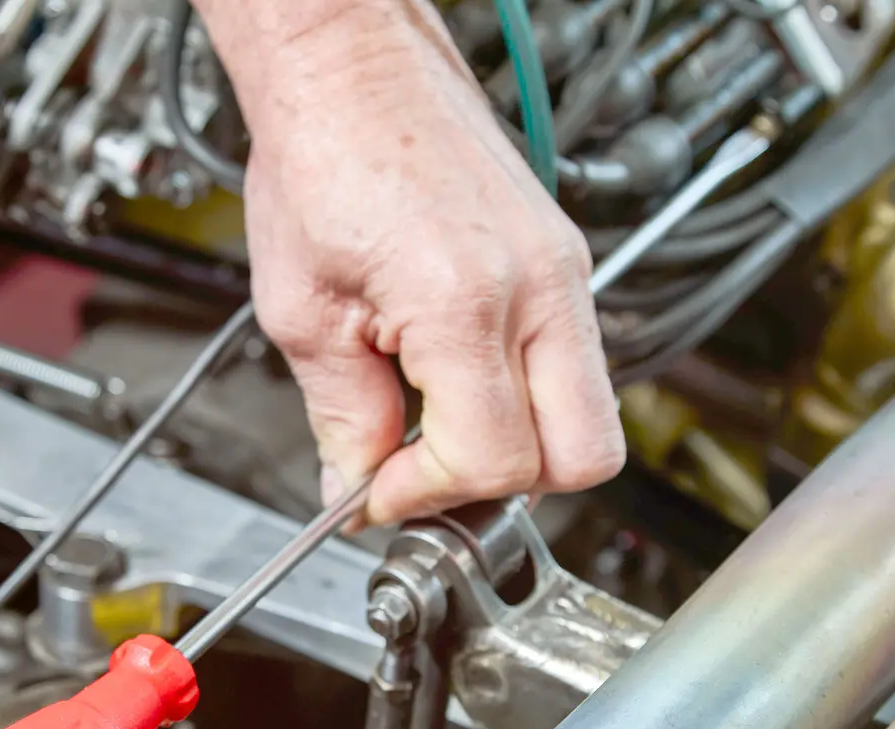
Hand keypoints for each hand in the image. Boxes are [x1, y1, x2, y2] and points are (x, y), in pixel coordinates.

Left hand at [195, 0, 625, 524]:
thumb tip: (355, 488)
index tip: (378, 492)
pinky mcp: (565, 262)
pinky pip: (574, 367)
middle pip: (584, 457)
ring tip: (437, 430)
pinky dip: (524, 400)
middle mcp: (539, 287)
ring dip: (518, 447)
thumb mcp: (303, 312)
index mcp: (466, 300)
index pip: (493, 459)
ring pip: (591, 418)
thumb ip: (341, 418)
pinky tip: (457, 382)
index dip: (428, 494)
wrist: (351, 68)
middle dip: (501, 486)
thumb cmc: (322, 156)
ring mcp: (564, 272)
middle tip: (427, 478)